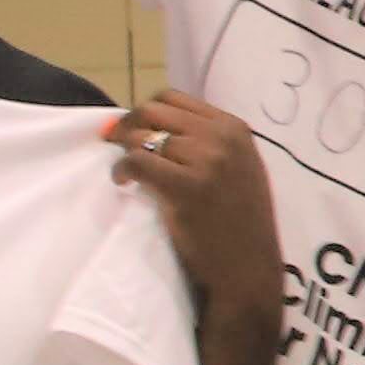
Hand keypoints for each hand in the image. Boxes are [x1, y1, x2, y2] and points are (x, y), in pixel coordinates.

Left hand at [107, 90, 283, 322]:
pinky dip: (122, 170)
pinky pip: (136, 162)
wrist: (248, 265)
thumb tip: (151, 125)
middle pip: (153, 110)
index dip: (146, 111)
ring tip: (125, 171)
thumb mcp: (238, 167)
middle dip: (128, 125)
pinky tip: (124, 182)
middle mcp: (221, 137)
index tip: (134, 129)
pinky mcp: (185, 187)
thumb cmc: (241, 221)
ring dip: (124, 151)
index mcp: (234, 128)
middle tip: (116, 145)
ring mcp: (205, 160)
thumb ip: (206, 142)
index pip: (174, 98)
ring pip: (142, 136)